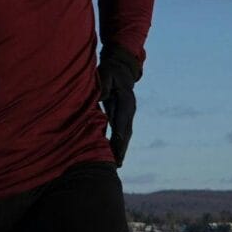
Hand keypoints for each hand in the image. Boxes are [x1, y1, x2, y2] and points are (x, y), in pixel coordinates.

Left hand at [98, 46, 141, 167]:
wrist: (121, 68)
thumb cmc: (110, 71)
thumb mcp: (106, 75)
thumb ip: (104, 87)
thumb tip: (101, 98)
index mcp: (126, 101)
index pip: (122, 119)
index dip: (119, 132)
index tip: (117, 145)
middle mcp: (130, 110)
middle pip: (126, 131)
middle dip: (122, 147)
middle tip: (117, 163)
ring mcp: (129, 114)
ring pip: (126, 134)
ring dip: (122, 149)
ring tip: (117, 164)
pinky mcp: (124, 116)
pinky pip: (123, 132)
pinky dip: (120, 143)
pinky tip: (115, 154)